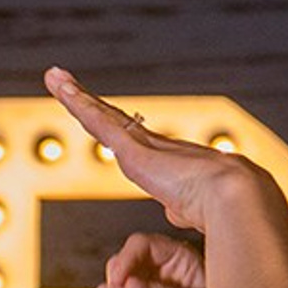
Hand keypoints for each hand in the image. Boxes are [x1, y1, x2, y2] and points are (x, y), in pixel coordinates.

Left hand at [43, 69, 268, 237]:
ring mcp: (140, 145)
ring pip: (98, 115)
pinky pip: (98, 121)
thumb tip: (174, 211)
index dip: (109, 122)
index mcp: (162, 159)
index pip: (126, 136)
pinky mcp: (132, 151)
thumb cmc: (223, 208)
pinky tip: (61, 87)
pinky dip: (77, 103)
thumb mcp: (192, 211)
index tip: (97, 111)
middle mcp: (150, 144)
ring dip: (74, 95)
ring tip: (53, 76)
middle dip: (85, 101)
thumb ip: (180, 208)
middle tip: (63, 81)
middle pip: (108, 118)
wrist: (234, 198)